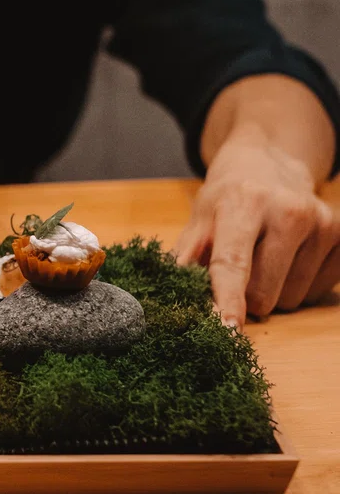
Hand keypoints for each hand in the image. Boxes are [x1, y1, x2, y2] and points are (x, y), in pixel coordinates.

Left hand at [175, 139, 339, 328]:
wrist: (269, 163)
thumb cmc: (228, 197)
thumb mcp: (200, 217)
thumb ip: (186, 258)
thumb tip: (172, 297)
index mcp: (244, 202)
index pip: (234, 262)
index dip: (228, 300)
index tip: (227, 330)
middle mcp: (288, 210)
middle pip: (264, 294)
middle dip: (247, 296)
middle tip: (243, 266)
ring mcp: (321, 223)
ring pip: (291, 299)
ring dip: (274, 291)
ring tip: (267, 256)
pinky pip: (316, 293)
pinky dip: (299, 285)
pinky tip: (291, 256)